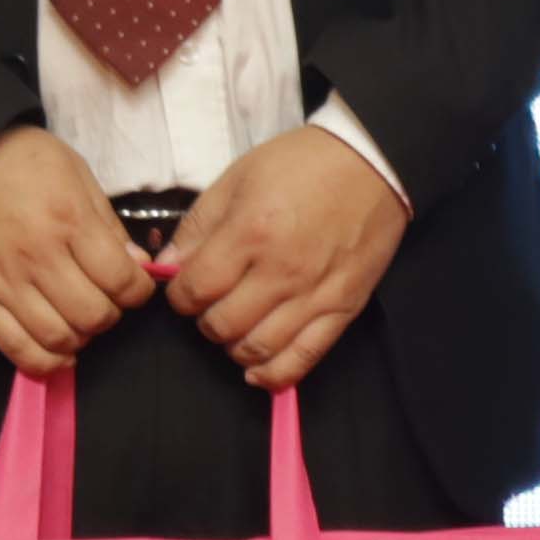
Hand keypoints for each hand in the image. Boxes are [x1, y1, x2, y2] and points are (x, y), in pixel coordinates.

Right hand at [0, 126, 150, 373]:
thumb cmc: (17, 160)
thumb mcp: (74, 172)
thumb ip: (107, 222)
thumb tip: (137, 266)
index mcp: (67, 220)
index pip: (121, 280)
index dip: (139, 291)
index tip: (135, 287)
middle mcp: (37, 257)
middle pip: (93, 315)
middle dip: (110, 315)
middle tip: (105, 301)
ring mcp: (2, 282)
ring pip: (58, 338)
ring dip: (80, 338)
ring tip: (79, 322)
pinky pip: (14, 347)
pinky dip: (44, 361)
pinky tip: (58, 351)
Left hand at [162, 124, 401, 387]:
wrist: (371, 164)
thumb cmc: (300, 165)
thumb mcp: (237, 179)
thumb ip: (198, 226)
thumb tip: (167, 268)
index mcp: (250, 233)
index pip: (195, 290)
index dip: (179, 296)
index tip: (186, 288)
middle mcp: (281, 271)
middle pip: (221, 325)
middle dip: (204, 320)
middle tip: (212, 303)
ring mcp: (314, 295)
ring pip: (257, 350)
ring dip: (234, 346)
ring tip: (235, 326)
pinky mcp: (343, 309)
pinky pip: (304, 358)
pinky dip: (274, 374)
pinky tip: (257, 369)